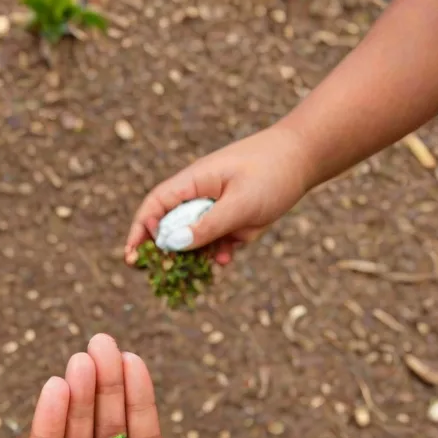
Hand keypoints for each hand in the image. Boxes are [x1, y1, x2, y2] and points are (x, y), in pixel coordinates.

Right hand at [124, 123, 311, 266]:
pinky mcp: (229, 223)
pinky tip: (226, 259)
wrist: (304, 160)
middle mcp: (197, 197)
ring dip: (190, 260)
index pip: (154, 207)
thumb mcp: (240, 203)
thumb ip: (208, 226)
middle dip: (160, 253)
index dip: (140, 231)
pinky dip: (215, 256)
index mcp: (192, 183)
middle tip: (158, 276)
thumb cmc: (271, 172)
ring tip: (193, 276)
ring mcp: (213, 211)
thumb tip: (173, 245)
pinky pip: (214, 245)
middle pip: (167, 228)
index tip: (132, 256)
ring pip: (190, 242)